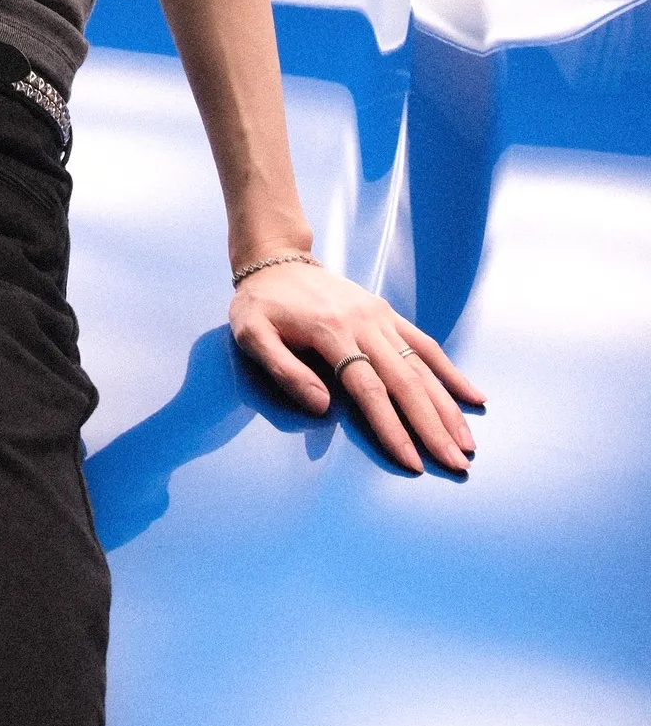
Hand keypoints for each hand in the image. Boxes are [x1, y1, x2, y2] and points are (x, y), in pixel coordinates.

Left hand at [229, 262, 485, 474]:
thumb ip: (285, 370)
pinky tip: (472, 396)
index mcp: (331, 332)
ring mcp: (380, 317)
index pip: (369, 389)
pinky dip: (451, 371)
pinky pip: (425, 344)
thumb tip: (322, 407)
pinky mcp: (387, 314)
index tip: (412, 463)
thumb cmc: (260, 304)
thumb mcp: (253, 334)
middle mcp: (364, 324)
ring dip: (447, 407)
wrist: (276, 260)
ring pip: (422, 366)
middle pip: (406, 382)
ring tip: (466, 444)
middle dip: (433, 427)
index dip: (392, 428)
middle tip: (457, 465)